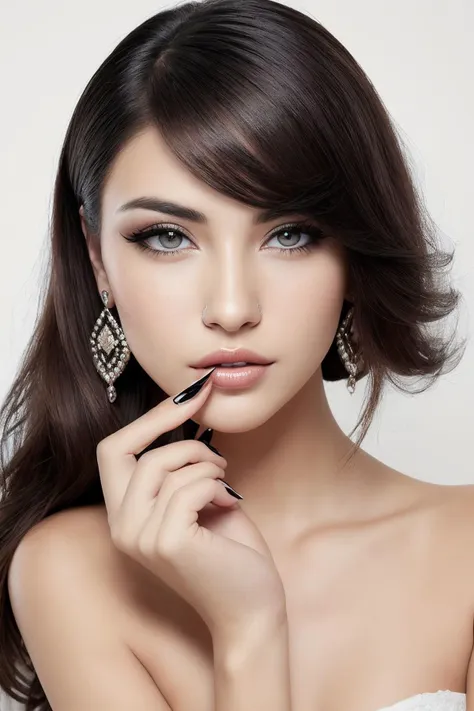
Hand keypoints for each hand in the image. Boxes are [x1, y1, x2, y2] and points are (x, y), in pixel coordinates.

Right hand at [96, 371, 285, 641]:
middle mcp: (121, 528)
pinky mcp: (166, 543)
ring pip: (163, 466)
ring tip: (224, 482)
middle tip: (212, 438)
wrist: (252, 607)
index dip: (149, 417)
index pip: (113, 450)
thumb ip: (179, 466)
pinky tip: (229, 503)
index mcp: (124, 516)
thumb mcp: (197, 497)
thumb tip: (185, 407)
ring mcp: (139, 538)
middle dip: (171, 429)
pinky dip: (215, 485)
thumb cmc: (230, 552)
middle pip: (127, 450)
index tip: (189, 394)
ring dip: (204, 463)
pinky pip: (188, 487)